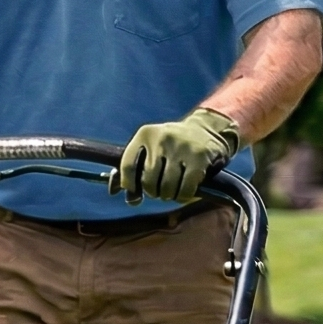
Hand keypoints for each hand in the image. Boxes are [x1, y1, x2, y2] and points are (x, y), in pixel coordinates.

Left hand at [112, 107, 241, 203]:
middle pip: (148, 181)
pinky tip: (185, 192)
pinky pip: (186, 189)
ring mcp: (181, 147)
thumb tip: (114, 192)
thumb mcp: (150, 148)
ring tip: (172, 191)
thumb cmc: (172, 145)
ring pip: (167, 188)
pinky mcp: (199, 158)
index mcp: (144, 134)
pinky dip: (184, 196)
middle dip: (153, 192)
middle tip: (160, 190)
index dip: (129, 185)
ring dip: (169, 195)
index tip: (135, 191)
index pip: (128, 166)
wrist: (208, 127)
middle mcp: (161, 138)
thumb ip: (132, 169)